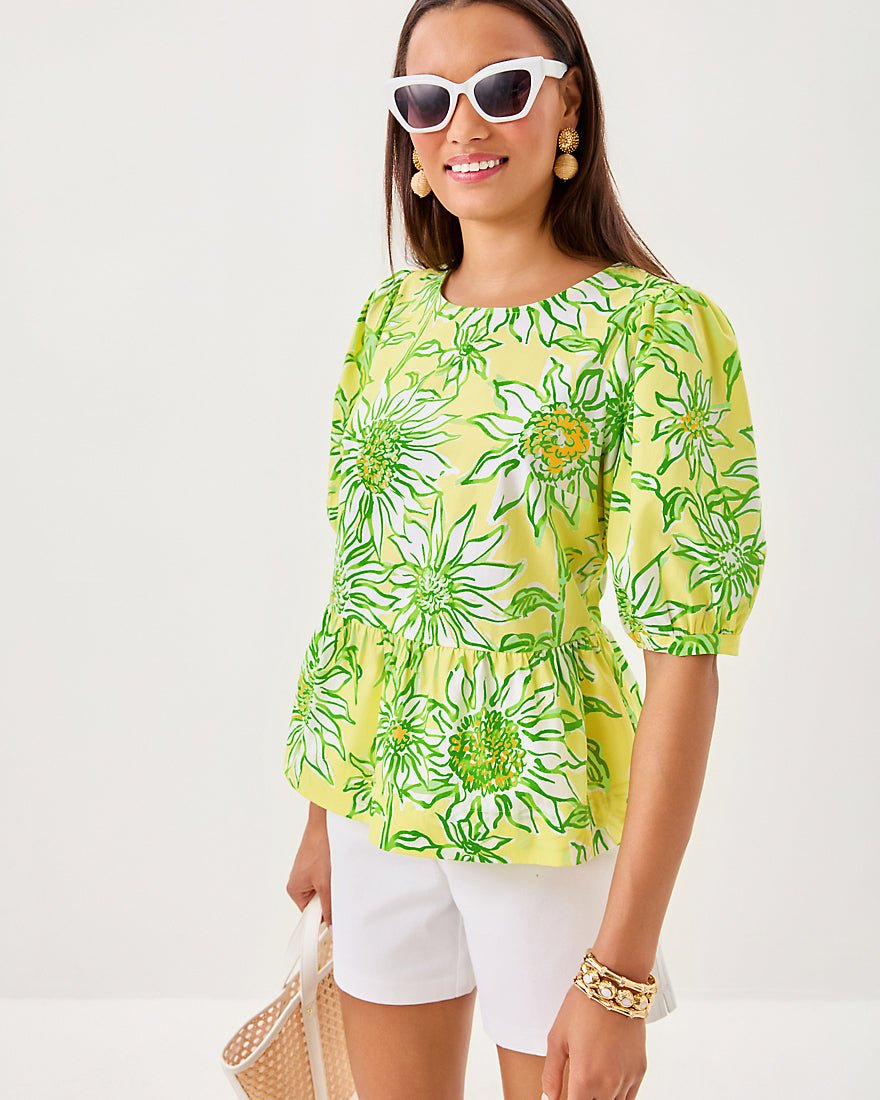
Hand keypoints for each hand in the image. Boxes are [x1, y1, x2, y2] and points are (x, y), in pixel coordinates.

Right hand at [286, 807, 332, 925]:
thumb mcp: (326, 884)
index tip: (337, 919)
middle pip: (319, 901)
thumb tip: (332, 926)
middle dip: (331, 897)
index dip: (324, 917)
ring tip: (338, 873)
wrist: (326, 820)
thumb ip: (329, 908)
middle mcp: (300, 881)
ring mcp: (309, 870)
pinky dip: (335, 874)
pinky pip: (328, 876)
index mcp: (295, 889)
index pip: (311, 915)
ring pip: (326, 888)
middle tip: (338, 888)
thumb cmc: (320, 846)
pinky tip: (339, 865)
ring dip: (334, 885)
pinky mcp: (318, 861)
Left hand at [541, 984, 647, 1099]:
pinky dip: (617, 1096)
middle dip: (584, 1099)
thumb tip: (548, 1098)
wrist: (614, 987)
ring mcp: (627, 1079)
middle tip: (576, 1087)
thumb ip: (551, 1075)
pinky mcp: (639, 1071)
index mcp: (585, 1079)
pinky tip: (606, 1083)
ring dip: (601, 1099)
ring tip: (591, 1083)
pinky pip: (629, 1098)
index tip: (564, 1096)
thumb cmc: (584, 1007)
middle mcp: (609, 1085)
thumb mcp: (557, 1039)